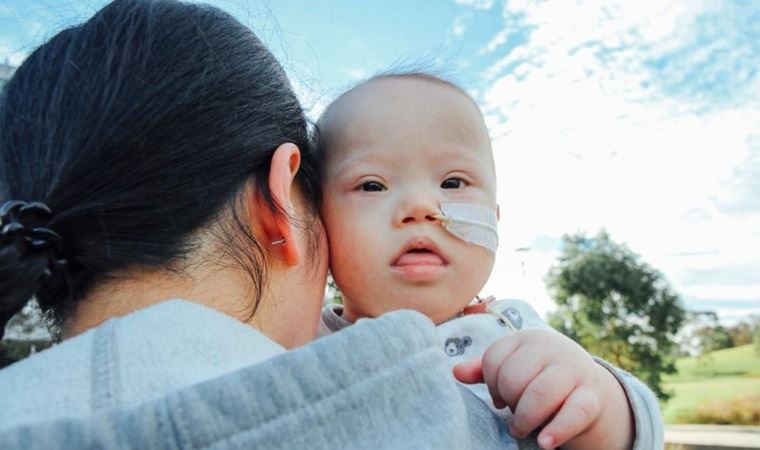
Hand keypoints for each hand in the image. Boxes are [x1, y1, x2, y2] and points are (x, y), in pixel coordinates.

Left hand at [453, 329, 633, 449]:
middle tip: (513, 415)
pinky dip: (557, 430)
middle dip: (509, 401)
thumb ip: (485, 368)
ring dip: (525, 419)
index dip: (491, 384)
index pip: (494, 359)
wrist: (590, 384)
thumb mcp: (514, 365)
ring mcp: (574, 371)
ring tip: (521, 429)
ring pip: (540, 395)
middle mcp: (551, 350)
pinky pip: (574, 413)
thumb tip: (456, 372)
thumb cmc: (539, 375)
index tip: (500, 397)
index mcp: (528, 339)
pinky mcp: (592, 397)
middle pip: (514, 378)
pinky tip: (544, 443)